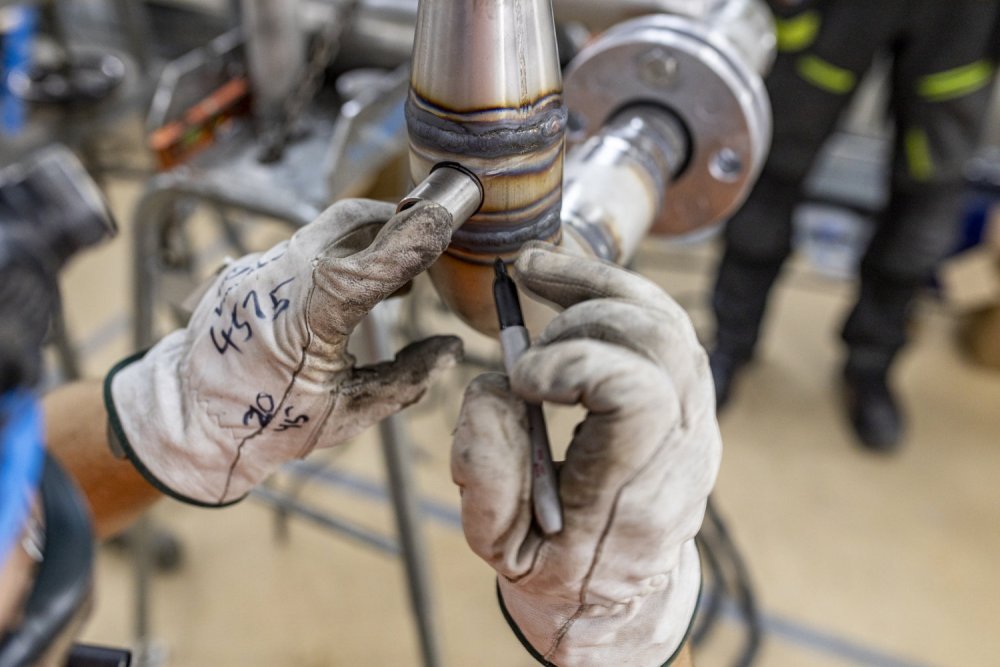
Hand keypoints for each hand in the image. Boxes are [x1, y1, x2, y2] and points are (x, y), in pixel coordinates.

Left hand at [107, 199, 461, 504]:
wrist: (189, 418)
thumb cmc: (266, 427)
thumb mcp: (346, 414)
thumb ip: (406, 379)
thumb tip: (451, 349)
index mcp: (305, 322)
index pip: (369, 266)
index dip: (411, 241)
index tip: (445, 220)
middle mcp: (278, 282)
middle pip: (349, 221)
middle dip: (396, 222)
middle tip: (430, 238)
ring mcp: (259, 270)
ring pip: (326, 228)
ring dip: (369, 237)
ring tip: (400, 273)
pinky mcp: (251, 269)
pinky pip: (305, 245)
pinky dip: (340, 253)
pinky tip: (357, 284)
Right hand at [451, 242, 720, 665]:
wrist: (617, 596)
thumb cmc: (556, 571)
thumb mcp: (501, 545)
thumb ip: (488, 473)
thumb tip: (499, 389)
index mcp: (633, 496)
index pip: (641, 398)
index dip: (578, 364)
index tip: (523, 379)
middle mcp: (679, 452)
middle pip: (663, 343)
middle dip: (585, 314)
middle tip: (526, 332)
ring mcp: (694, 423)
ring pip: (669, 322)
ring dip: (599, 285)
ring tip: (535, 271)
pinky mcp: (689, 403)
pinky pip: (665, 326)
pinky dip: (614, 294)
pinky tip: (563, 286)